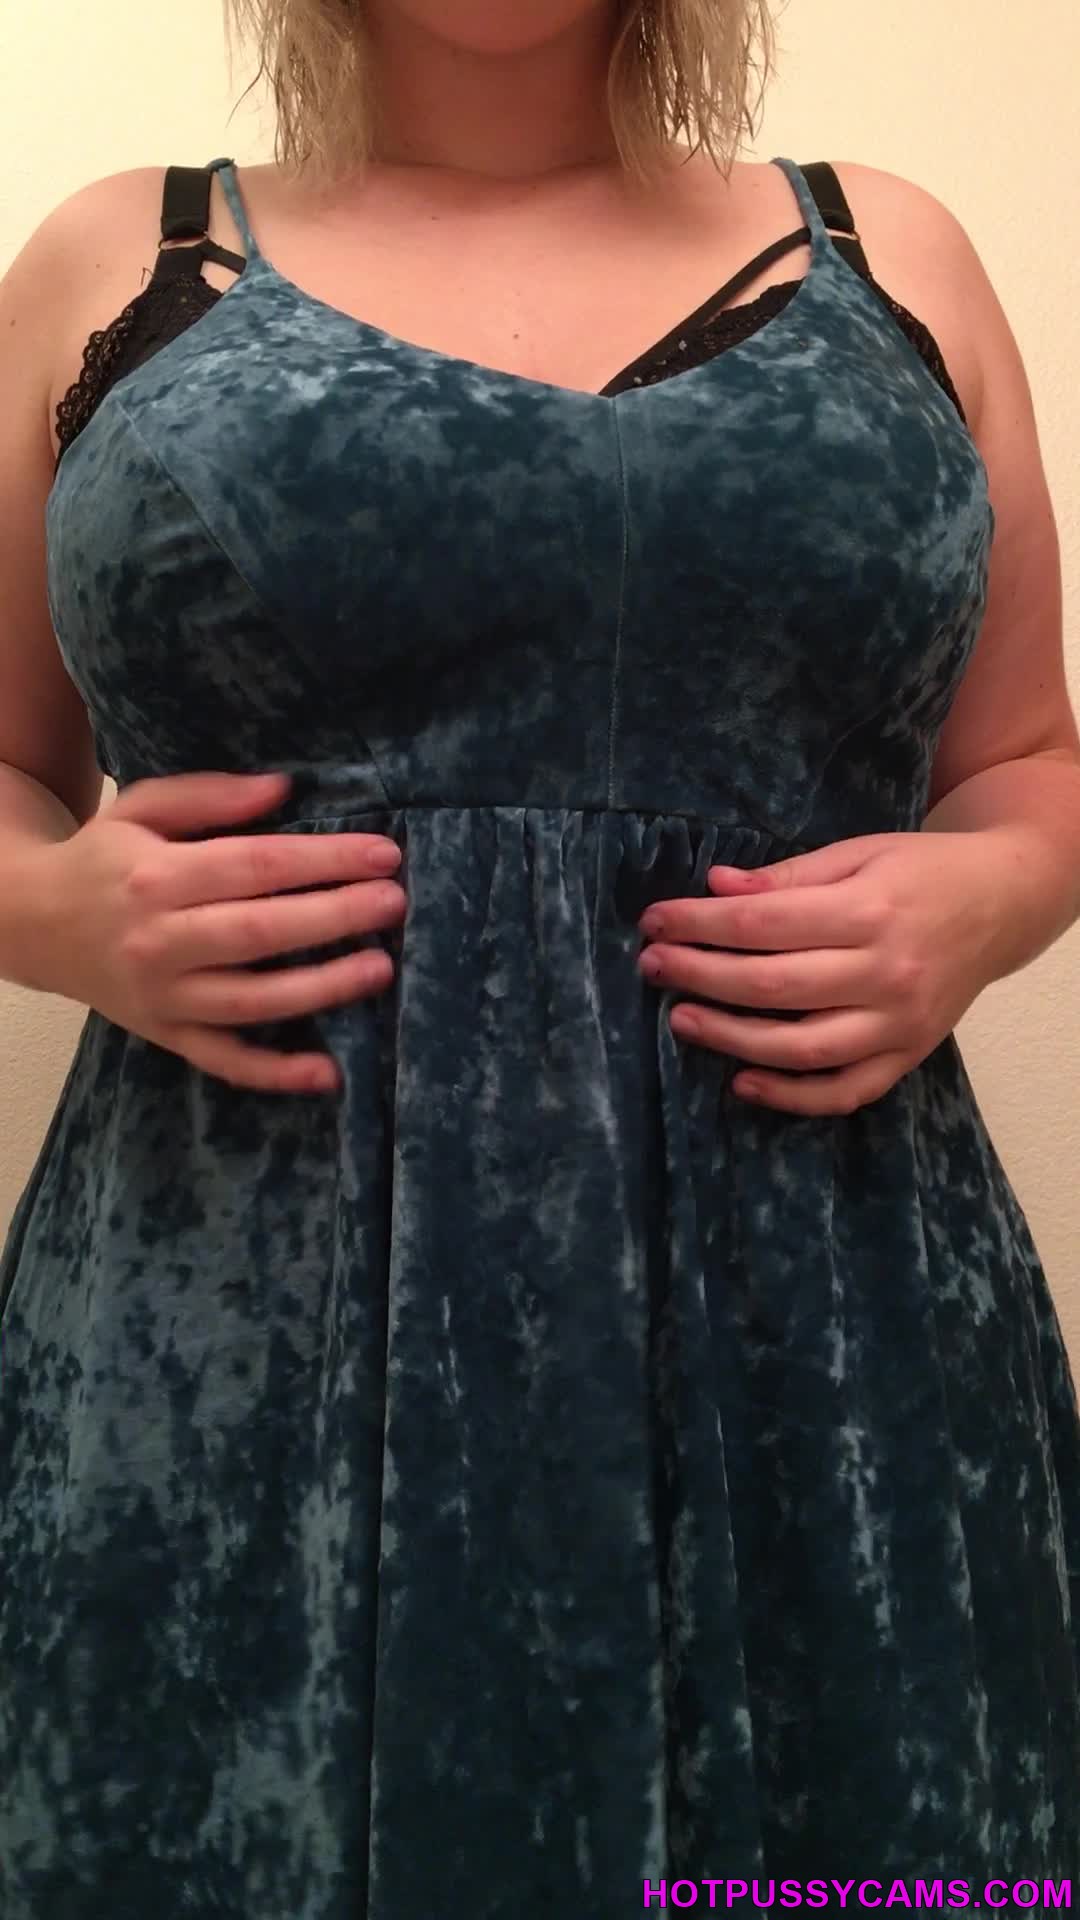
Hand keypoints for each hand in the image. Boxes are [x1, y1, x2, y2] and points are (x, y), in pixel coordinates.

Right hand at [25, 770, 405, 1095]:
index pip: (256, 866)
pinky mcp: (166, 1035)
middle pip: (260, 932)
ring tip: (380, 969)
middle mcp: (159, 941)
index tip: (383, 854)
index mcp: (157, 877)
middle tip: (394, 903)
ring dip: (321, 989)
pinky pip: (225, 1061)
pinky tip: (329, 1073)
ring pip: (253, 1002)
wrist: (31, 923)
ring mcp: (163, 997)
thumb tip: (283, 790)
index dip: (325, 860)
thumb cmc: (104, 858)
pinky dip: (275, 1074)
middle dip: (335, 917)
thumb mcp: (142, 808)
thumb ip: (210, 795)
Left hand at [636, 830, 1010, 1115]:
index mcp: (870, 911)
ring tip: (680, 1019)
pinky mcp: (908, 1055)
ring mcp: (899, 1023)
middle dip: (701, 976)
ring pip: (802, 1047)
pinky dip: (791, 1096)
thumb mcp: (858, 853)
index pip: (764, 923)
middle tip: (652, 967)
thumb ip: (788, 876)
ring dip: (731, 1038)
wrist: (1001, 903)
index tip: (655, 921)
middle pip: (774, 986)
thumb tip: (716, 888)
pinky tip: (742, 1081)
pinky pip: (844, 1090)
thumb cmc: (920, 871)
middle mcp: (886, 972)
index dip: (700, 924)